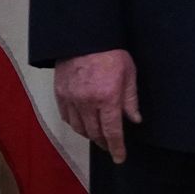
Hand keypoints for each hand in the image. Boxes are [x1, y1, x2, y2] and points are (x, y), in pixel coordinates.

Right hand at [54, 49, 141, 163]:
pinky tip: (83, 124)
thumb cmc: (112, 52)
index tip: (120, 157)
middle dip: (104, 142)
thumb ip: (131, 99)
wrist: (84, 37)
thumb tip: (135, 119)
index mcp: (107, 97)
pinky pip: (67, 118)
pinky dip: (76, 125)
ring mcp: (71, 99)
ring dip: (90, 135)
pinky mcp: (60, 95)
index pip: (112, 130)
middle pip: (94, 133)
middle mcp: (87, 102)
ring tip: (99, 136)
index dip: (116, 147)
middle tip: (111, 146)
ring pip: (79, 128)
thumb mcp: (129, 73)